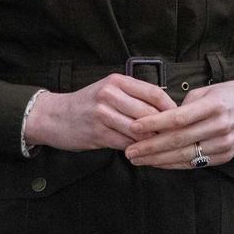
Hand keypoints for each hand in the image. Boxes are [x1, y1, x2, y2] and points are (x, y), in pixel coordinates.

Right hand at [24, 74, 176, 151]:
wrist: (53, 116)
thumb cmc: (85, 104)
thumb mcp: (108, 90)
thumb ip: (133, 96)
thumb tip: (165, 109)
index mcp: (116, 81)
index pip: (154, 92)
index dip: (171, 107)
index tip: (180, 117)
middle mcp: (110, 94)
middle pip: (150, 113)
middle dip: (164, 127)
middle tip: (175, 136)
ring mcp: (103, 114)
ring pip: (140, 130)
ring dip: (152, 140)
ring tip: (161, 146)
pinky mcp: (98, 134)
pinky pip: (126, 143)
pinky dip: (137, 149)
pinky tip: (143, 152)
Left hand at [124, 80, 233, 168]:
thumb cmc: (231, 94)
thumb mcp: (208, 91)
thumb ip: (185, 105)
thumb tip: (162, 119)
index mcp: (213, 106)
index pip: (177, 118)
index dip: (154, 124)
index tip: (134, 127)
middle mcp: (219, 126)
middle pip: (178, 140)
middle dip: (150, 147)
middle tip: (129, 151)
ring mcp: (223, 144)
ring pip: (184, 156)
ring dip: (158, 160)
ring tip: (138, 159)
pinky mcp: (225, 157)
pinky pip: (194, 163)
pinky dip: (174, 164)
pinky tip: (158, 163)